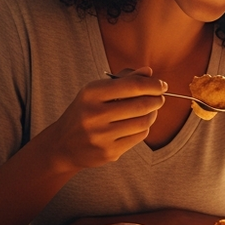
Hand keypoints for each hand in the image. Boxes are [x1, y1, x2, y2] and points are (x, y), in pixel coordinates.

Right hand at [46, 67, 165, 173]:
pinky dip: (144, 128)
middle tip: (160, 97)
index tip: (162, 84)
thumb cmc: (85, 112)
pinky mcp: (108, 152)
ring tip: (152, 110)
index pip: (132, 85)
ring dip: (153, 114)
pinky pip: (138, 137)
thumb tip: (149, 72)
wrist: (62, 145)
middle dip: (156, 99)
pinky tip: (140, 123)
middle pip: (141, 105)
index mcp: (91, 94)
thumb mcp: (97, 92)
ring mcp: (101, 136)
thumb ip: (124, 80)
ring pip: (143, 122)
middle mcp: (94, 114)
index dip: (153, 84)